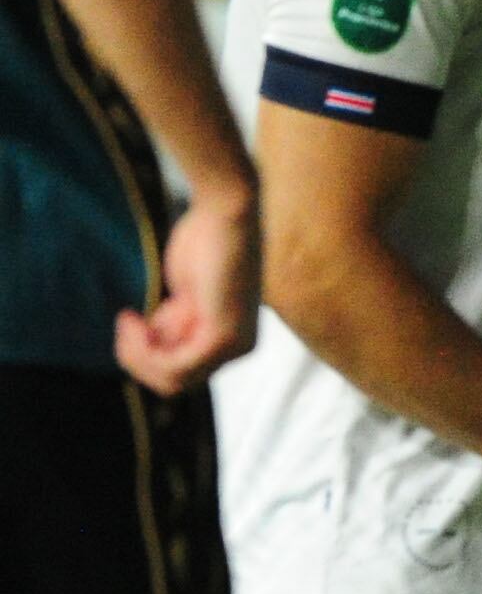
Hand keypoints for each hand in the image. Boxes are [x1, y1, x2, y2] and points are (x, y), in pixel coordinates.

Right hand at [113, 186, 256, 392]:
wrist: (224, 210)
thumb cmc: (205, 243)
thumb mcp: (186, 296)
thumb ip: (176, 326)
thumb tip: (152, 351)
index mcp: (234, 341)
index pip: (179, 375)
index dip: (145, 354)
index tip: (133, 319)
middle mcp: (241, 348)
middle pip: (172, 383)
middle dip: (138, 357)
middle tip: (127, 320)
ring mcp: (236, 345)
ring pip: (169, 380)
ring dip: (135, 354)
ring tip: (128, 320)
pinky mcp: (223, 336)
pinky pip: (172, 367)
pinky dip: (143, 349)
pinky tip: (134, 320)